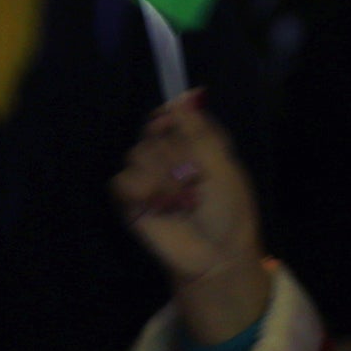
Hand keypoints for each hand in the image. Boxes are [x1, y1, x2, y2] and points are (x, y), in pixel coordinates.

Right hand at [114, 91, 271, 342]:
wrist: (218, 254)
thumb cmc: (229, 210)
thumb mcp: (223, 165)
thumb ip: (200, 131)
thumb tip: (186, 96)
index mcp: (195, 142)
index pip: (171, 112)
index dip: (170, 116)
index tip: (176, 125)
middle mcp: (169, 155)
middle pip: (154, 131)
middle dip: (175, 153)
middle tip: (195, 179)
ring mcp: (148, 177)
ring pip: (138, 153)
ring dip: (162, 176)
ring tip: (183, 200)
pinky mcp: (130, 202)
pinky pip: (122, 181)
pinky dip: (141, 190)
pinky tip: (159, 205)